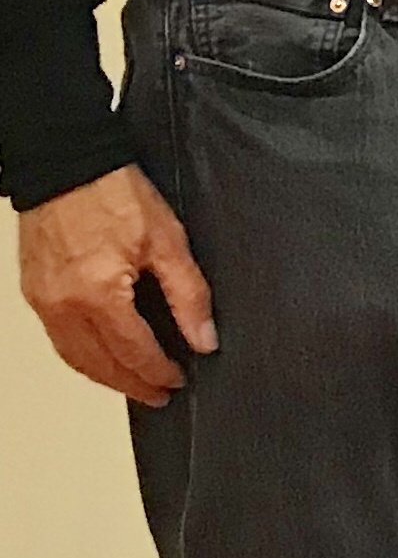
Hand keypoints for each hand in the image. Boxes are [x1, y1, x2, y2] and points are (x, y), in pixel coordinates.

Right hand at [18, 163, 216, 405]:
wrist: (67, 162)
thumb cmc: (113, 192)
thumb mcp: (167, 241)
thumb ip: (189, 296)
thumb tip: (203, 339)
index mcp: (99, 294)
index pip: (134, 352)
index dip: (158, 372)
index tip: (177, 381)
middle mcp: (64, 305)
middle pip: (100, 365)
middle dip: (132, 384)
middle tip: (159, 395)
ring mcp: (43, 300)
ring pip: (74, 357)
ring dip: (105, 376)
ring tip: (134, 383)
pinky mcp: (34, 290)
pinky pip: (58, 338)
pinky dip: (82, 356)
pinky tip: (101, 356)